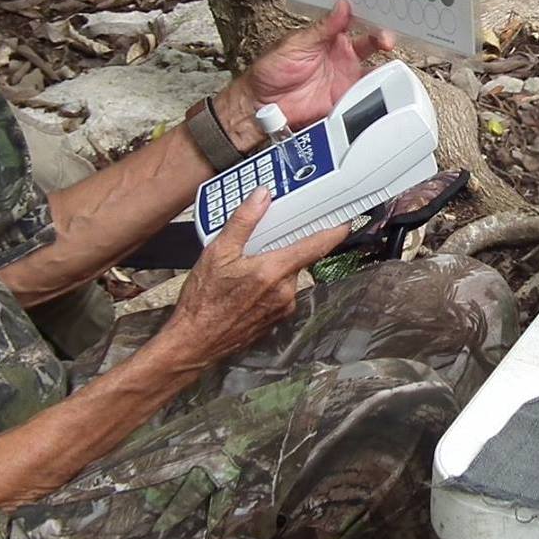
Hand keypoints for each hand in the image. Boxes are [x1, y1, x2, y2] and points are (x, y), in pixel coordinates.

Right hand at [161, 189, 350, 367]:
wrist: (194, 341)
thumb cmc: (203, 301)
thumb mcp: (217, 252)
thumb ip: (243, 222)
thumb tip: (262, 197)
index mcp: (273, 271)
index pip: (315, 247)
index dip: (334, 232)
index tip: (344, 221)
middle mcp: (285, 291)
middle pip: (298, 260)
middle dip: (284, 249)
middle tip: (261, 244)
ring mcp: (282, 308)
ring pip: (288, 277)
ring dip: (274, 268)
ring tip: (244, 270)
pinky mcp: (276, 319)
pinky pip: (281, 294)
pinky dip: (269, 286)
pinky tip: (245, 288)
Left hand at [223, 0, 393, 136]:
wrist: (262, 105)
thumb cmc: (272, 70)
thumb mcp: (296, 44)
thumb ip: (322, 28)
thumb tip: (342, 6)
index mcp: (330, 38)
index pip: (355, 22)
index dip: (369, 15)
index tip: (380, 12)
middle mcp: (341, 56)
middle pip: (371, 44)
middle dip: (383, 39)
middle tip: (387, 39)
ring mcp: (345, 79)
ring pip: (374, 70)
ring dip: (385, 67)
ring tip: (392, 65)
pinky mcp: (344, 100)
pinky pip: (366, 97)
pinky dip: (377, 94)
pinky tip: (382, 89)